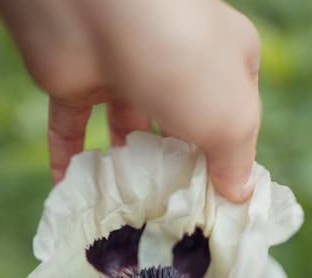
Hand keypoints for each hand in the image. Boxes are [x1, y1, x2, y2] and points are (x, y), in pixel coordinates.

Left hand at [0, 0, 259, 200]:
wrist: (96, 9)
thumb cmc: (183, 61)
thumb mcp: (231, 119)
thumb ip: (236, 160)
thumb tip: (239, 195)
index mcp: (225, 62)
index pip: (232, 121)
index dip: (228, 164)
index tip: (218, 209)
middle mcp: (175, 65)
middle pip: (179, 131)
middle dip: (176, 173)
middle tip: (172, 222)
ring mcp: (125, 72)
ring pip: (126, 134)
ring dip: (126, 174)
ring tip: (127, 218)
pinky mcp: (77, 83)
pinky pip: (73, 131)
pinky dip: (72, 164)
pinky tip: (77, 198)